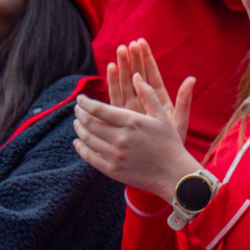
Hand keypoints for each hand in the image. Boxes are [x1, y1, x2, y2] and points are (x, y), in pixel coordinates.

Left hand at [73, 74, 202, 201]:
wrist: (173, 174)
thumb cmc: (169, 142)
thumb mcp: (161, 115)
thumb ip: (148, 94)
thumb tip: (135, 75)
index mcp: (131, 122)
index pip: (99, 110)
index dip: (86, 103)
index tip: (80, 98)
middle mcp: (120, 138)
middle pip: (90, 124)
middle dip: (80, 114)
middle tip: (77, 109)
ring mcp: (115, 156)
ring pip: (88, 139)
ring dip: (79, 129)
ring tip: (77, 123)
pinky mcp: (112, 170)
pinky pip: (90, 158)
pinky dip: (81, 149)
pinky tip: (78, 142)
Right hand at [107, 38, 193, 143]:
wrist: (159, 164)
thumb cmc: (172, 143)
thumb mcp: (179, 120)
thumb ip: (184, 100)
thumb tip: (192, 78)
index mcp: (159, 101)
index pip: (152, 75)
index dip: (147, 59)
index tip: (141, 42)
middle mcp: (144, 102)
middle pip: (137, 76)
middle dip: (133, 60)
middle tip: (127, 44)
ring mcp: (132, 109)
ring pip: (126, 84)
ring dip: (123, 68)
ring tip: (119, 51)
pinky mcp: (122, 117)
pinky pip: (117, 97)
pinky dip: (114, 82)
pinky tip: (110, 68)